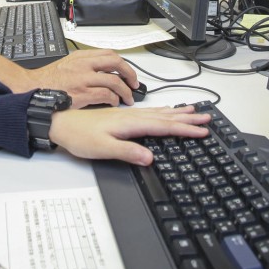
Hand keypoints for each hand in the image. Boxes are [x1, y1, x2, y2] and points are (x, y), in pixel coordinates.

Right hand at [28, 50, 138, 107]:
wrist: (32, 90)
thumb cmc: (48, 81)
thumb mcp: (67, 64)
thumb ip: (84, 64)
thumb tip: (103, 70)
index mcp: (80, 57)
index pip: (109, 54)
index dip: (123, 64)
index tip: (128, 72)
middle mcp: (83, 65)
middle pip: (116, 63)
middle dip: (130, 74)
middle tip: (134, 84)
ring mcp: (83, 79)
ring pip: (114, 81)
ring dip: (125, 91)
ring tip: (128, 98)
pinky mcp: (82, 94)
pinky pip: (106, 96)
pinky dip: (114, 100)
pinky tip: (114, 103)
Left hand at [50, 105, 210, 165]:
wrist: (61, 124)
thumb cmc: (79, 136)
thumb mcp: (102, 148)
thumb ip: (127, 152)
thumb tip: (149, 157)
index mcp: (130, 123)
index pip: (163, 126)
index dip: (184, 129)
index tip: (202, 131)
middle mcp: (131, 117)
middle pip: (165, 117)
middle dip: (187, 119)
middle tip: (207, 118)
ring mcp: (127, 116)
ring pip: (158, 113)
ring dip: (177, 113)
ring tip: (193, 111)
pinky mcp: (122, 118)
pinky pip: (149, 113)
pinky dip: (162, 112)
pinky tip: (165, 112)